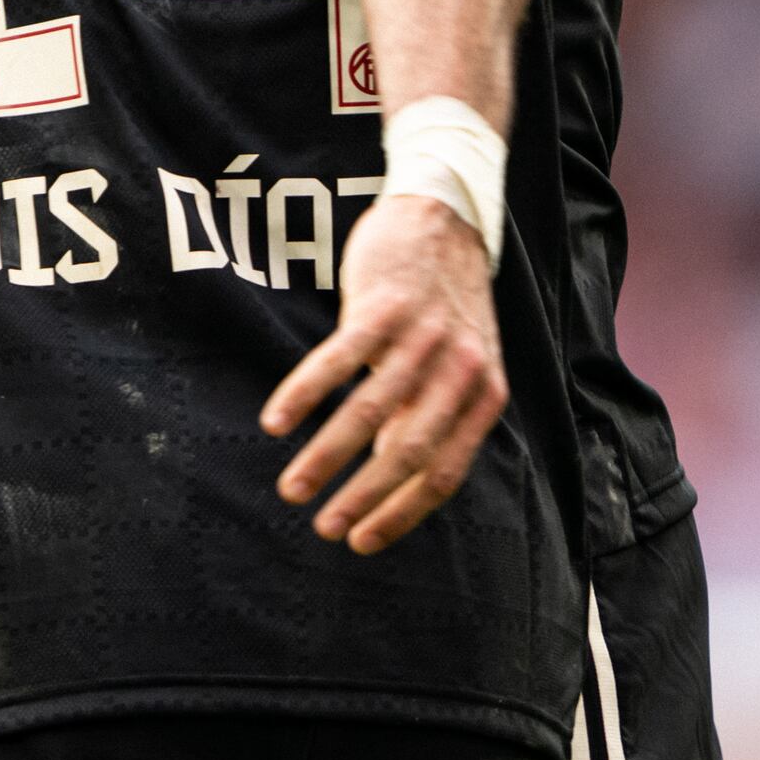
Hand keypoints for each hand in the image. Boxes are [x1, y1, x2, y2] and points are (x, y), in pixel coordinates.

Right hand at [258, 195, 506, 554]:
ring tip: (291, 489)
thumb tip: (389, 485)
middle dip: (361, 498)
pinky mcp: (383, 305)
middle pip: (407, 451)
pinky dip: (303, 396)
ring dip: (325, 458)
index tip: (361, 541)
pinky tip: (276, 423)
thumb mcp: (458, 368)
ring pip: (368, 412)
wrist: (445, 218)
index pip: (444, 472)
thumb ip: (431, 419)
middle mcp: (459, 368)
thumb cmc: (444, 306)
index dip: (401, 513)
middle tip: (323, 529)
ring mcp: (422, 336)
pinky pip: (338, 361)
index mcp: (484, 394)